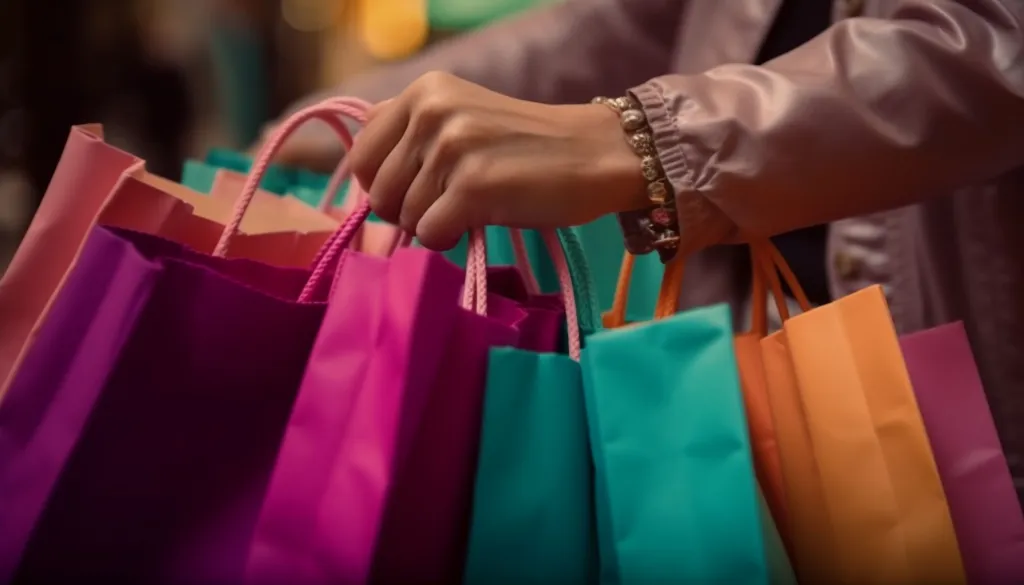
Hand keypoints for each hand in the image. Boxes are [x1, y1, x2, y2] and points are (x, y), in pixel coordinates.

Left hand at [347, 72, 648, 249]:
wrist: (598, 155)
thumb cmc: (529, 148)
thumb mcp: (462, 119)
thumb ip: (412, 138)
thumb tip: (367, 188)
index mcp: (424, 91)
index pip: (362, 154)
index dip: (383, 185)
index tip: (417, 192)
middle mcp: (431, 111)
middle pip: (378, 192)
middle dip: (408, 212)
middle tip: (451, 205)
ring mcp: (451, 147)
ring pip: (404, 216)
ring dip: (434, 225)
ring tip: (474, 208)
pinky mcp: (473, 186)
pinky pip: (430, 234)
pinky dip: (450, 240)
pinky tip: (479, 223)